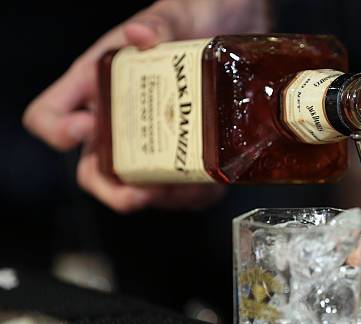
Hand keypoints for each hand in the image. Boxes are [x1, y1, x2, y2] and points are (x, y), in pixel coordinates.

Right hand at [23, 0, 268, 211]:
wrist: (237, 25)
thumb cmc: (197, 16)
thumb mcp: (177, 14)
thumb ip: (159, 23)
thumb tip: (140, 36)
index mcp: (99, 84)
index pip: (50, 116)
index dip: (58, 131)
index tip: (85, 129)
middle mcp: (120, 120)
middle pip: (93, 170)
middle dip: (113, 190)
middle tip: (137, 194)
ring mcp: (153, 142)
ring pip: (140, 188)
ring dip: (160, 197)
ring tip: (185, 187)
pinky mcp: (187, 156)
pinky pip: (181, 189)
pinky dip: (192, 195)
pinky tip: (207, 184)